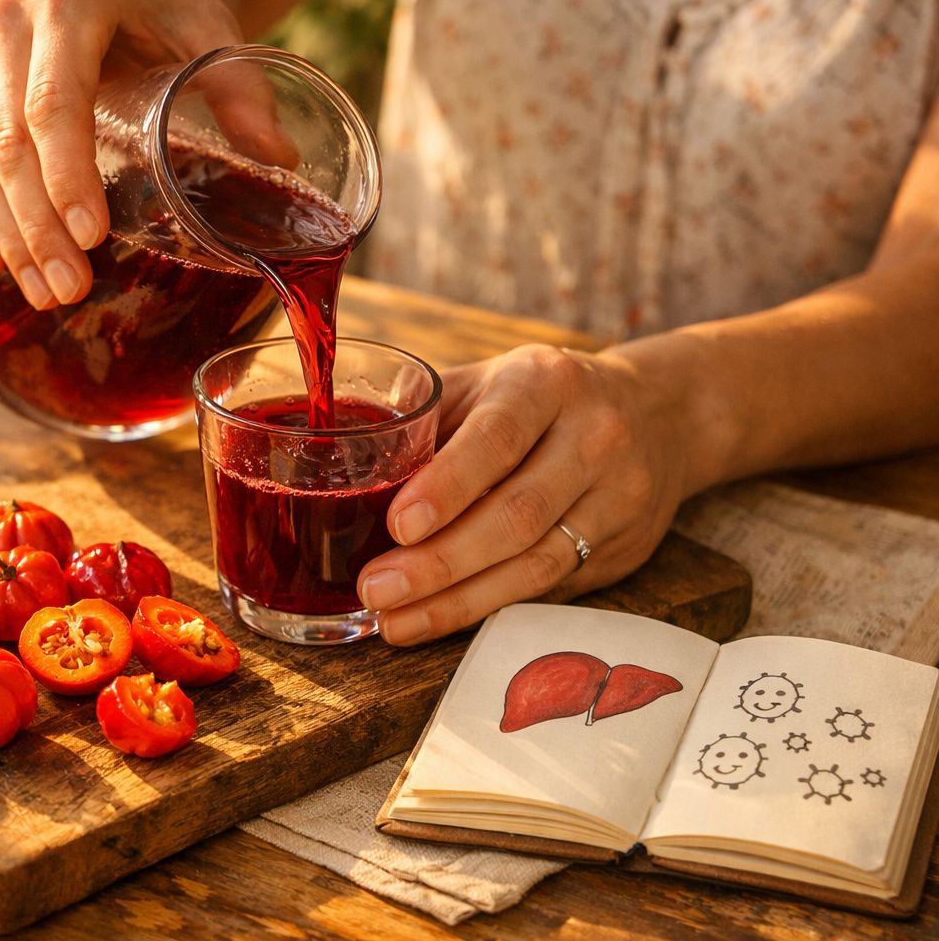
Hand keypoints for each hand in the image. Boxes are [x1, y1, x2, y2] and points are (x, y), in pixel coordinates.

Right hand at [0, 0, 244, 309]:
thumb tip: (280, 157)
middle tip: (70, 289)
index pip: (53, 103)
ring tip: (45, 293)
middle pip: (8, 143)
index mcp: (68, 5)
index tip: (90, 238)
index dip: (66, 176)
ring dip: (7, 235)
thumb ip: (239, 85)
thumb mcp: (207, 19)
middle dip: (36, 227)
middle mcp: (5, 25)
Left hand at [357, 344, 696, 644]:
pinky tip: (440, 619)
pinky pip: (550, 589)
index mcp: (547, 384)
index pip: (497, 439)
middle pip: (516, 515)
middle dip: (439, 562)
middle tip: (376, 590)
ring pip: (536, 564)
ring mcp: (618, 499)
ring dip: (458, 602)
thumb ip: (427, 425)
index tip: (398, 525)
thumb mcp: (486, 384)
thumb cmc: (539, 399)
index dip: (448, 487)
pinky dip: (490, 608)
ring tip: (394, 621)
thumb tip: (346, 482)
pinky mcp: (623, 550)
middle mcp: (594, 437)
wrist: (658, 413)